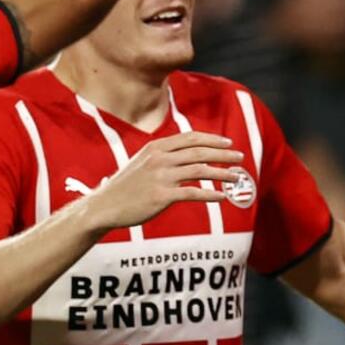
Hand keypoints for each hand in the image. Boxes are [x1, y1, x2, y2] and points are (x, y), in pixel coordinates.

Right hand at [84, 132, 243, 231]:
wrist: (104, 206)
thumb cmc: (127, 186)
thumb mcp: (143, 161)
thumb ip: (165, 154)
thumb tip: (192, 152)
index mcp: (156, 147)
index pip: (191, 138)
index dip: (213, 139)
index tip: (228, 142)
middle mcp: (160, 159)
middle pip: (200, 152)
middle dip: (223, 154)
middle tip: (240, 157)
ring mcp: (161, 177)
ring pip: (201, 171)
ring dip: (223, 173)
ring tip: (237, 177)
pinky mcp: (161, 196)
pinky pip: (193, 193)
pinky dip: (211, 194)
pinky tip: (222, 197)